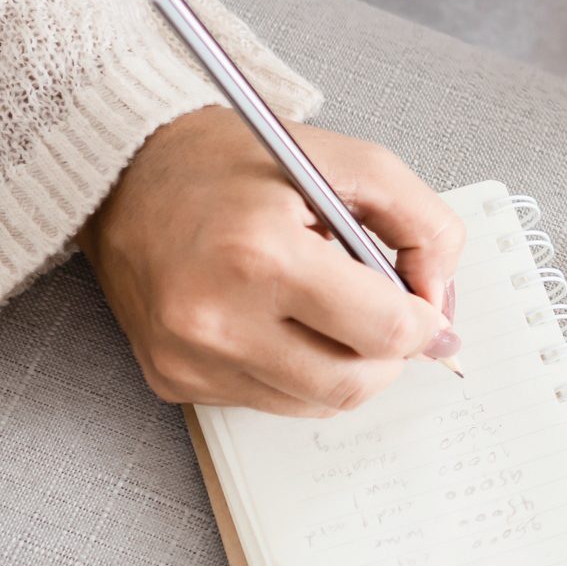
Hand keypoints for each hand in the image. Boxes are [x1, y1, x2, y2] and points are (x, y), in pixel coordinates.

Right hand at [79, 106, 464, 416]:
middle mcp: (215, 316)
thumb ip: (422, 223)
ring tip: (331, 309)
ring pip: (317, 403)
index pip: (384, 330)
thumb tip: (440, 301)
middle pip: (353, 383)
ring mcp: (188, 357)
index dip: (424, 323)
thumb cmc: (236, 163)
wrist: (126, 173)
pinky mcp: (172, 379)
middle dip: (390, 355)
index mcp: (260, 254)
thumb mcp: (349, 162)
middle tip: (388, 315)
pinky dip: (299, 372)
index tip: (426, 307)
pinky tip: (284, 321)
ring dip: (347, 366)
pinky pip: (270, 402)